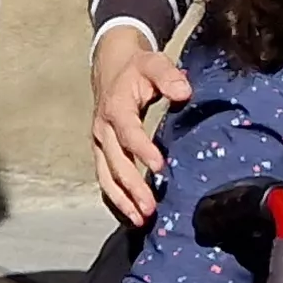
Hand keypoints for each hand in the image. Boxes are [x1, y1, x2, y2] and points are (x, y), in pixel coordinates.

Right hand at [88, 28, 187, 225]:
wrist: (112, 67)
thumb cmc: (138, 68)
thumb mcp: (154, 63)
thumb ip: (168, 76)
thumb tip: (183, 91)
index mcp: (116, 108)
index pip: (128, 133)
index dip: (142, 150)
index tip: (159, 167)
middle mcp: (103, 129)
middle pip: (115, 163)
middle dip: (132, 187)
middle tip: (151, 207)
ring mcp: (99, 143)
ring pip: (106, 176)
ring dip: (123, 199)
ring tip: (141, 219)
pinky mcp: (101, 152)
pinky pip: (105, 179)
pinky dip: (116, 199)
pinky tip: (132, 215)